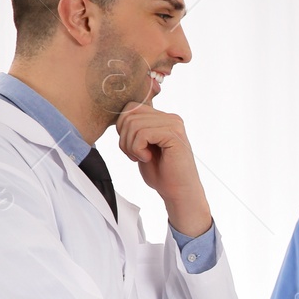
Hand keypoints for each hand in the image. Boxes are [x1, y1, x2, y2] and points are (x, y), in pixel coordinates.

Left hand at [115, 103, 211, 236]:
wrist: (178, 192)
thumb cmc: (160, 172)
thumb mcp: (141, 145)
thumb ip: (135, 127)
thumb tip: (121, 114)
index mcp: (164, 118)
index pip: (131, 107)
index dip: (122, 127)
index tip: (131, 146)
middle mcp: (171, 118)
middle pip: (130, 114)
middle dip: (124, 138)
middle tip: (133, 154)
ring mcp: (174, 125)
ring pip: (133, 124)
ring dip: (130, 145)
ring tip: (140, 157)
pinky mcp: (174, 135)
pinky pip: (142, 134)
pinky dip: (137, 149)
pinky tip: (147, 158)